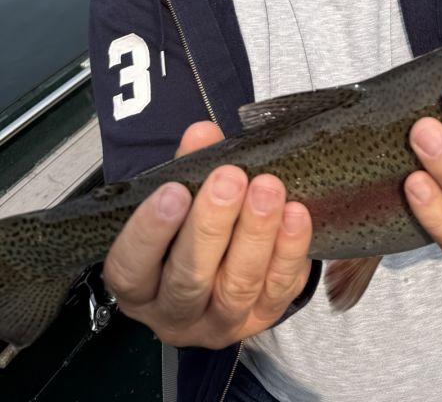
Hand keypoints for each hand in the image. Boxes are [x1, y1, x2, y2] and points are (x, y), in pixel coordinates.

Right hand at [102, 121, 312, 347]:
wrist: (225, 263)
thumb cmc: (189, 225)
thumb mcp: (178, 194)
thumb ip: (188, 166)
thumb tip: (202, 133)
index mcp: (138, 285)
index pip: (131, 267)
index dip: (150, 231)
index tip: (175, 190)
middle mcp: (173, 313)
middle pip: (188, 279)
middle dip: (211, 226)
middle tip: (230, 179)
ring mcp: (219, 322)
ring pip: (236, 287)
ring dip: (255, 234)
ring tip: (268, 188)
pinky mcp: (263, 318)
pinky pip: (278, 289)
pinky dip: (289, 251)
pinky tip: (296, 214)